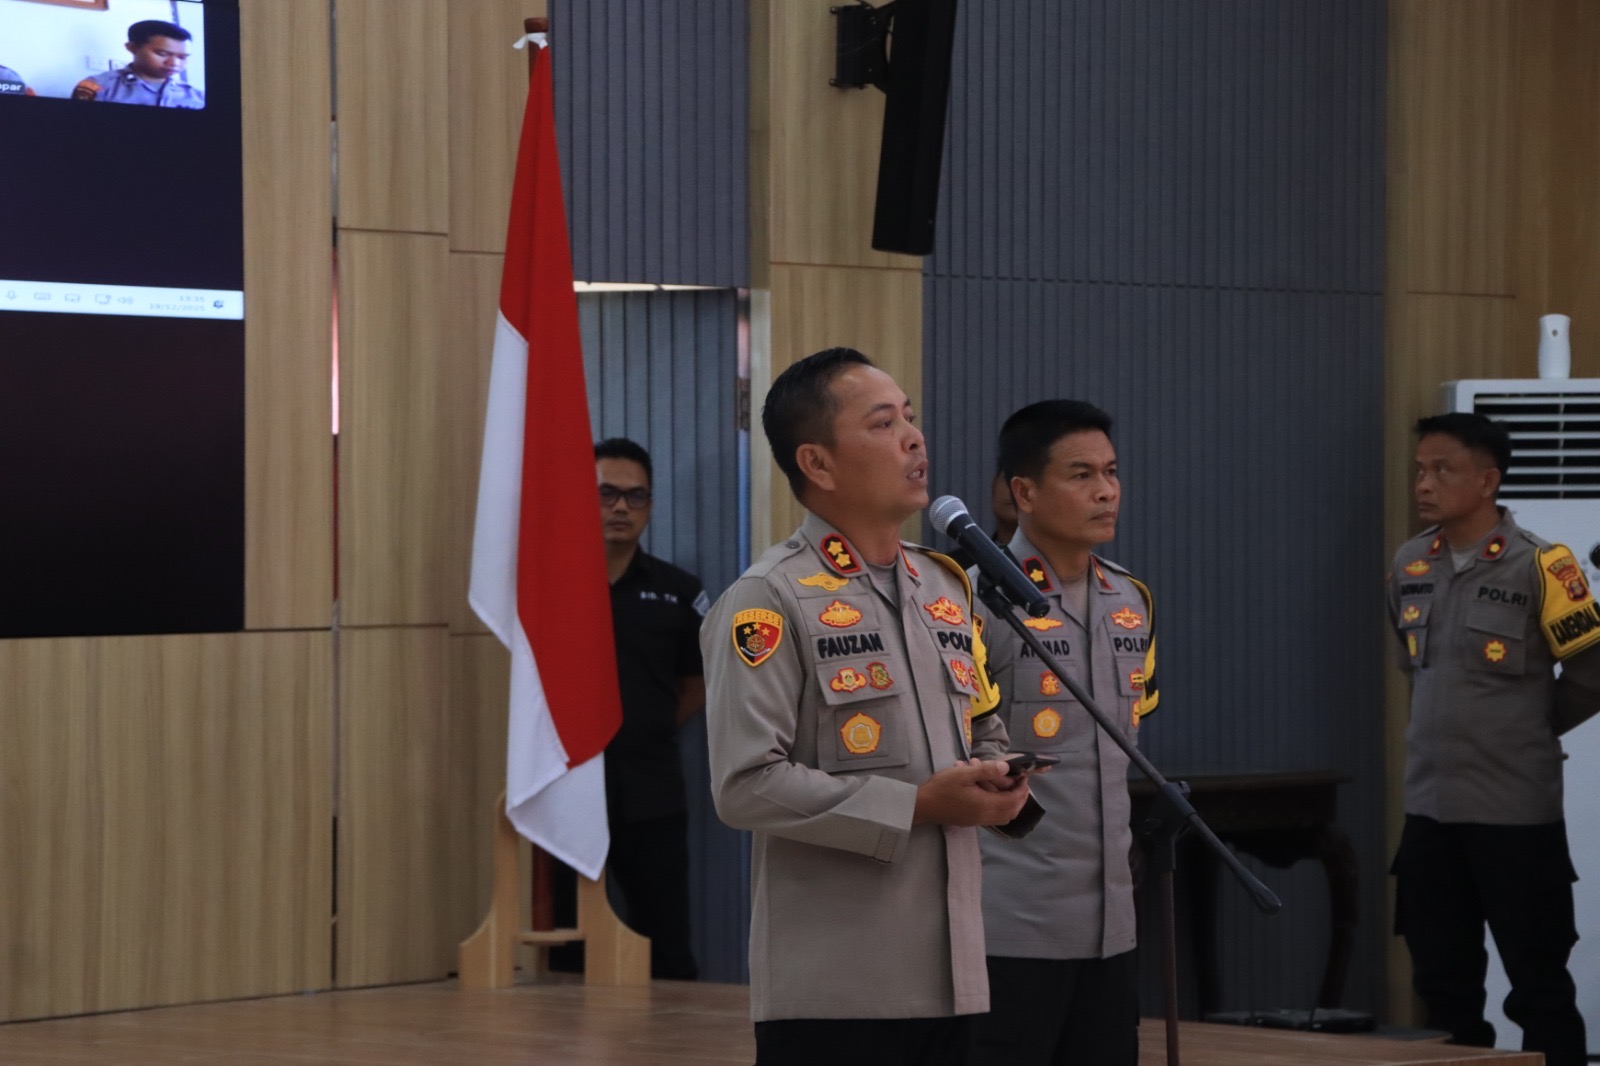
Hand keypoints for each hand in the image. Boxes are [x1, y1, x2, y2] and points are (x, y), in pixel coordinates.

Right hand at [913, 758, 1030, 826]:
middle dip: (1020, 798)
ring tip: (1010, 789)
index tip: (1024, 777)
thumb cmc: (943, 787)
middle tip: (1021, 783)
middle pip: (1012, 811)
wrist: (923, 805)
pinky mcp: (972, 822)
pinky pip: (994, 818)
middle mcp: (985, 816)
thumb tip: (1006, 768)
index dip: (1022, 789)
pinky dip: (1001, 809)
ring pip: (1004, 817)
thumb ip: (987, 771)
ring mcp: (978, 821)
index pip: (1013, 800)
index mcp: (986, 804)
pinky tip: (994, 796)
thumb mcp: (964, 773)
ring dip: (1012, 804)